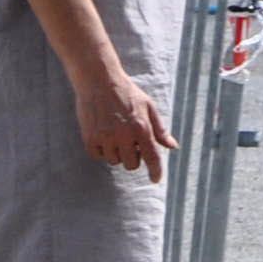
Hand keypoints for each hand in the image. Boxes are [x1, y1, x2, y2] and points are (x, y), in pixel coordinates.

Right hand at [75, 61, 172, 175]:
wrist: (98, 81)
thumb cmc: (127, 93)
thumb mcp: (148, 107)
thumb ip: (159, 129)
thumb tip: (172, 146)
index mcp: (142, 127)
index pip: (152, 157)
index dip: (156, 171)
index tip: (156, 180)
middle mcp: (124, 135)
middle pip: (131, 164)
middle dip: (133, 158)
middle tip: (130, 144)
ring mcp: (105, 138)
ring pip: (114, 161)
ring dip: (116, 152)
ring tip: (115, 135)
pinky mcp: (90, 138)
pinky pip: (97, 156)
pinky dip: (101, 151)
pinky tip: (102, 136)